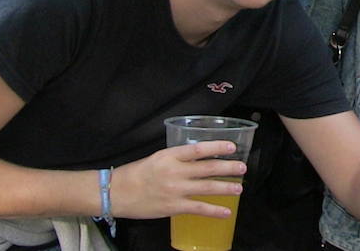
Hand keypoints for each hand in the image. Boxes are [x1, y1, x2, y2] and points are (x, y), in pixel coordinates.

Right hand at [110, 140, 246, 219]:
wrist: (116, 193)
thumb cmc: (136, 174)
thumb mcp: (157, 158)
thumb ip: (177, 158)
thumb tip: (198, 158)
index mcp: (170, 156)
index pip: (198, 149)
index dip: (217, 147)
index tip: (232, 147)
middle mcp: (175, 171)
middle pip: (207, 168)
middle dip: (228, 168)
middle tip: (243, 167)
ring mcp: (175, 190)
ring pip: (207, 188)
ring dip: (226, 188)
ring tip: (239, 188)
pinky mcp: (173, 207)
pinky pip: (198, 208)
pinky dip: (214, 211)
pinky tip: (226, 212)